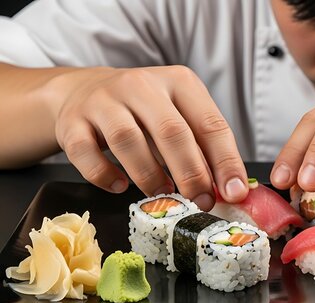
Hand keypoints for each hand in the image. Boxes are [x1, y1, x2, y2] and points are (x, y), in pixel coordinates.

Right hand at [51, 65, 247, 209]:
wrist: (86, 91)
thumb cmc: (146, 112)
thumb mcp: (181, 116)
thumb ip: (204, 148)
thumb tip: (230, 189)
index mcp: (179, 82)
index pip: (210, 123)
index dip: (225, 161)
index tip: (235, 192)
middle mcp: (141, 85)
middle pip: (171, 132)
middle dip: (191, 174)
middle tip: (201, 201)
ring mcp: (103, 101)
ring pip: (128, 142)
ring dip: (150, 176)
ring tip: (162, 193)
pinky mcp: (72, 121)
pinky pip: (86, 153)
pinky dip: (105, 176)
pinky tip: (120, 186)